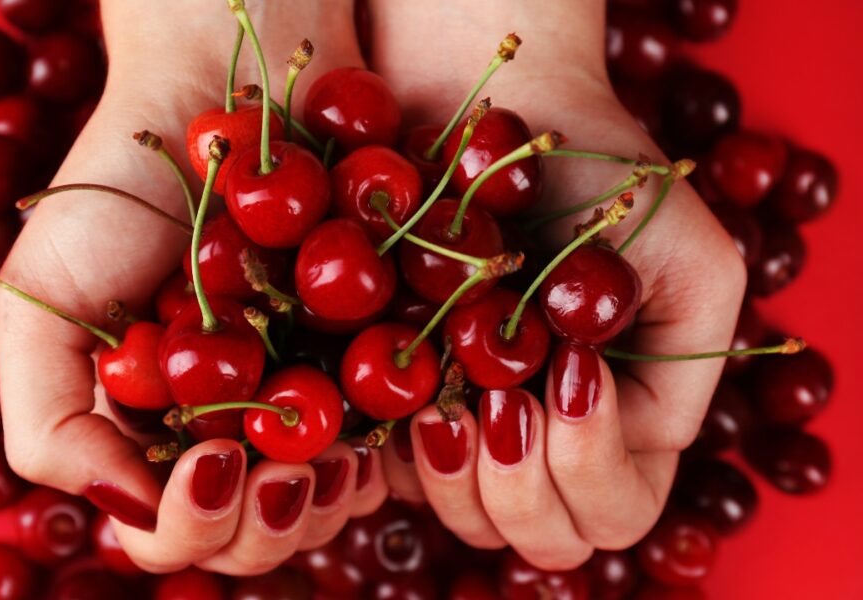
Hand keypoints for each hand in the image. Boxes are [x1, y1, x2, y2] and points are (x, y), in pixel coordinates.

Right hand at [0, 0, 387, 574]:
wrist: (219, 103)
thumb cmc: (117, 199)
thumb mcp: (44, 308)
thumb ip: (51, 428)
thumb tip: (129, 515)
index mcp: (146, 433)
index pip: (167, 533)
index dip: (190, 524)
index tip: (210, 458)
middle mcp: (220, 432)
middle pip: (247, 541)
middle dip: (262, 526)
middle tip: (281, 471)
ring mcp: (293, 406)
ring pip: (318, 514)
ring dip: (326, 505)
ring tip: (331, 457)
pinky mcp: (360, 370)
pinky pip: (383, 452)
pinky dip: (380, 459)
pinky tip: (373, 434)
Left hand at [368, 0, 745, 567]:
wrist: (503, 114)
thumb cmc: (604, 177)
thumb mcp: (691, 259)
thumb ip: (687, 359)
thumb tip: (602, 426)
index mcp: (627, 424)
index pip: (616, 512)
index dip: (590, 466)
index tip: (571, 368)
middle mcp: (550, 443)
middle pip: (543, 538)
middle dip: (520, 483)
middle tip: (503, 395)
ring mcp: (476, 430)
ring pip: (465, 520)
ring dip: (454, 467)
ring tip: (447, 388)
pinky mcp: (406, 404)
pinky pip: (393, 469)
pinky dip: (394, 441)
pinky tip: (399, 381)